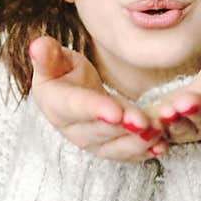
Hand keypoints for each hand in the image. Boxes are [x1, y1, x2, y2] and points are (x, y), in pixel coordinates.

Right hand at [29, 36, 167, 161]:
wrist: (69, 93)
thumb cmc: (61, 72)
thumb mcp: (52, 60)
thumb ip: (47, 55)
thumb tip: (37, 46)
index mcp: (57, 105)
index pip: (77, 108)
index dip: (96, 110)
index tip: (115, 111)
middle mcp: (74, 129)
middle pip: (100, 131)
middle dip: (123, 128)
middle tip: (145, 122)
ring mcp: (92, 142)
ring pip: (115, 148)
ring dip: (137, 143)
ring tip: (157, 132)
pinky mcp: (110, 148)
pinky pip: (128, 154)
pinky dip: (145, 152)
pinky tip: (162, 146)